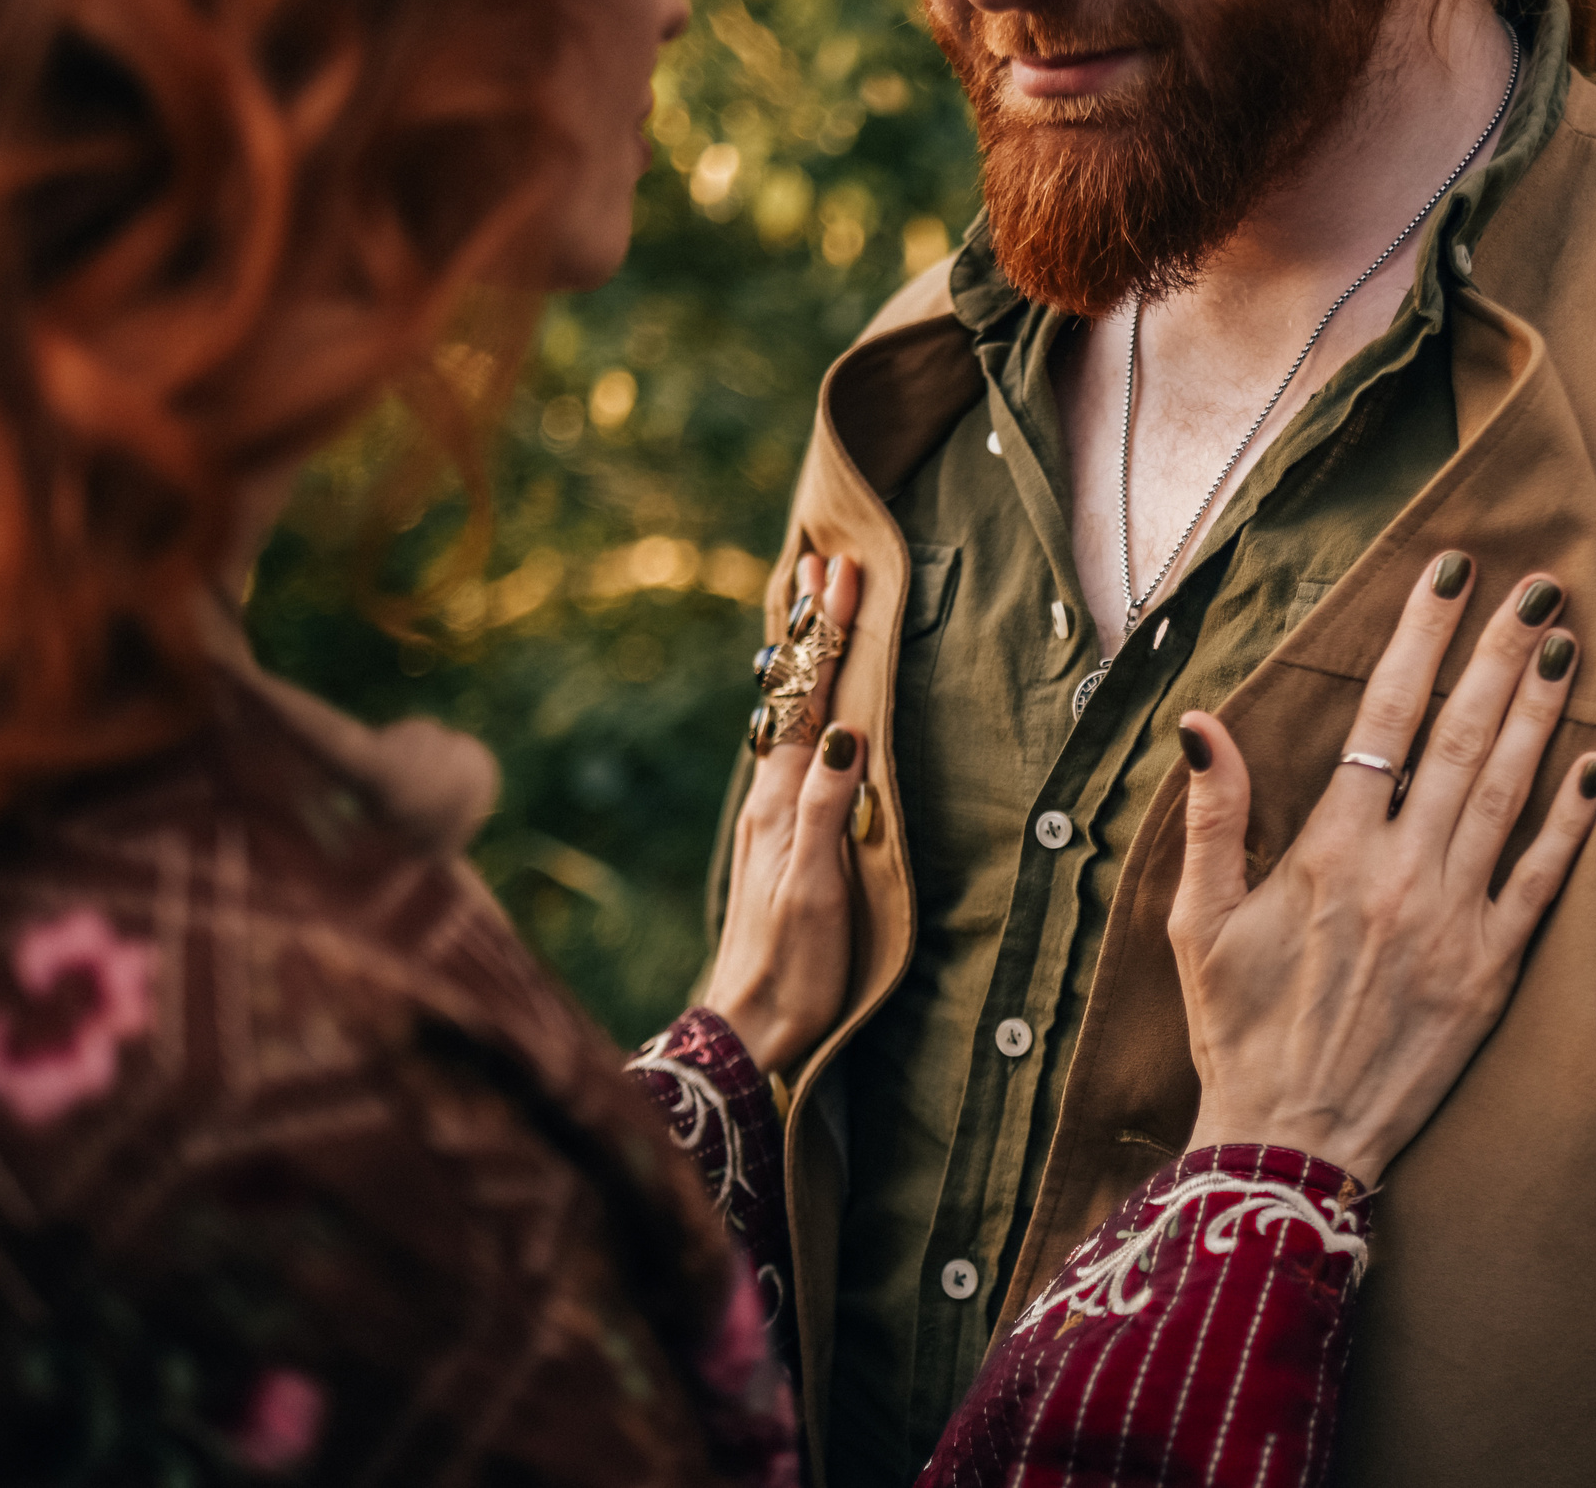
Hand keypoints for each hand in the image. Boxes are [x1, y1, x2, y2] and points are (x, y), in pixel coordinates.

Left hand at [703, 552, 863, 1073]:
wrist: (748, 1029)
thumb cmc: (791, 965)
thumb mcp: (814, 886)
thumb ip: (825, 807)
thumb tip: (847, 732)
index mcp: (780, 801)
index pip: (810, 700)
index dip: (827, 637)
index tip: (842, 574)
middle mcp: (768, 798)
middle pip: (792, 697)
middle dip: (811, 631)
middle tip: (825, 566)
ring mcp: (768, 819)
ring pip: (788, 720)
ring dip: (803, 663)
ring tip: (812, 612)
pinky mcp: (775, 842)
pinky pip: (788, 752)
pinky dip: (802, 710)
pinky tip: (805, 709)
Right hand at [1171, 555, 1595, 1185]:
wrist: (1294, 1142)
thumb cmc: (1238, 1030)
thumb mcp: (1197, 924)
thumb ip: (1213, 818)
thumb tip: (1201, 724)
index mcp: (1329, 854)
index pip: (1384, 718)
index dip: (1420, 638)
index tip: (1449, 574)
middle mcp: (1400, 874)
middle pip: (1460, 737)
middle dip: (1499, 653)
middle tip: (1539, 585)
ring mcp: (1454, 922)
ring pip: (1507, 793)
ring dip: (1542, 713)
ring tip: (1568, 644)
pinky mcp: (1491, 971)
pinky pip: (1542, 880)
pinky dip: (1573, 820)